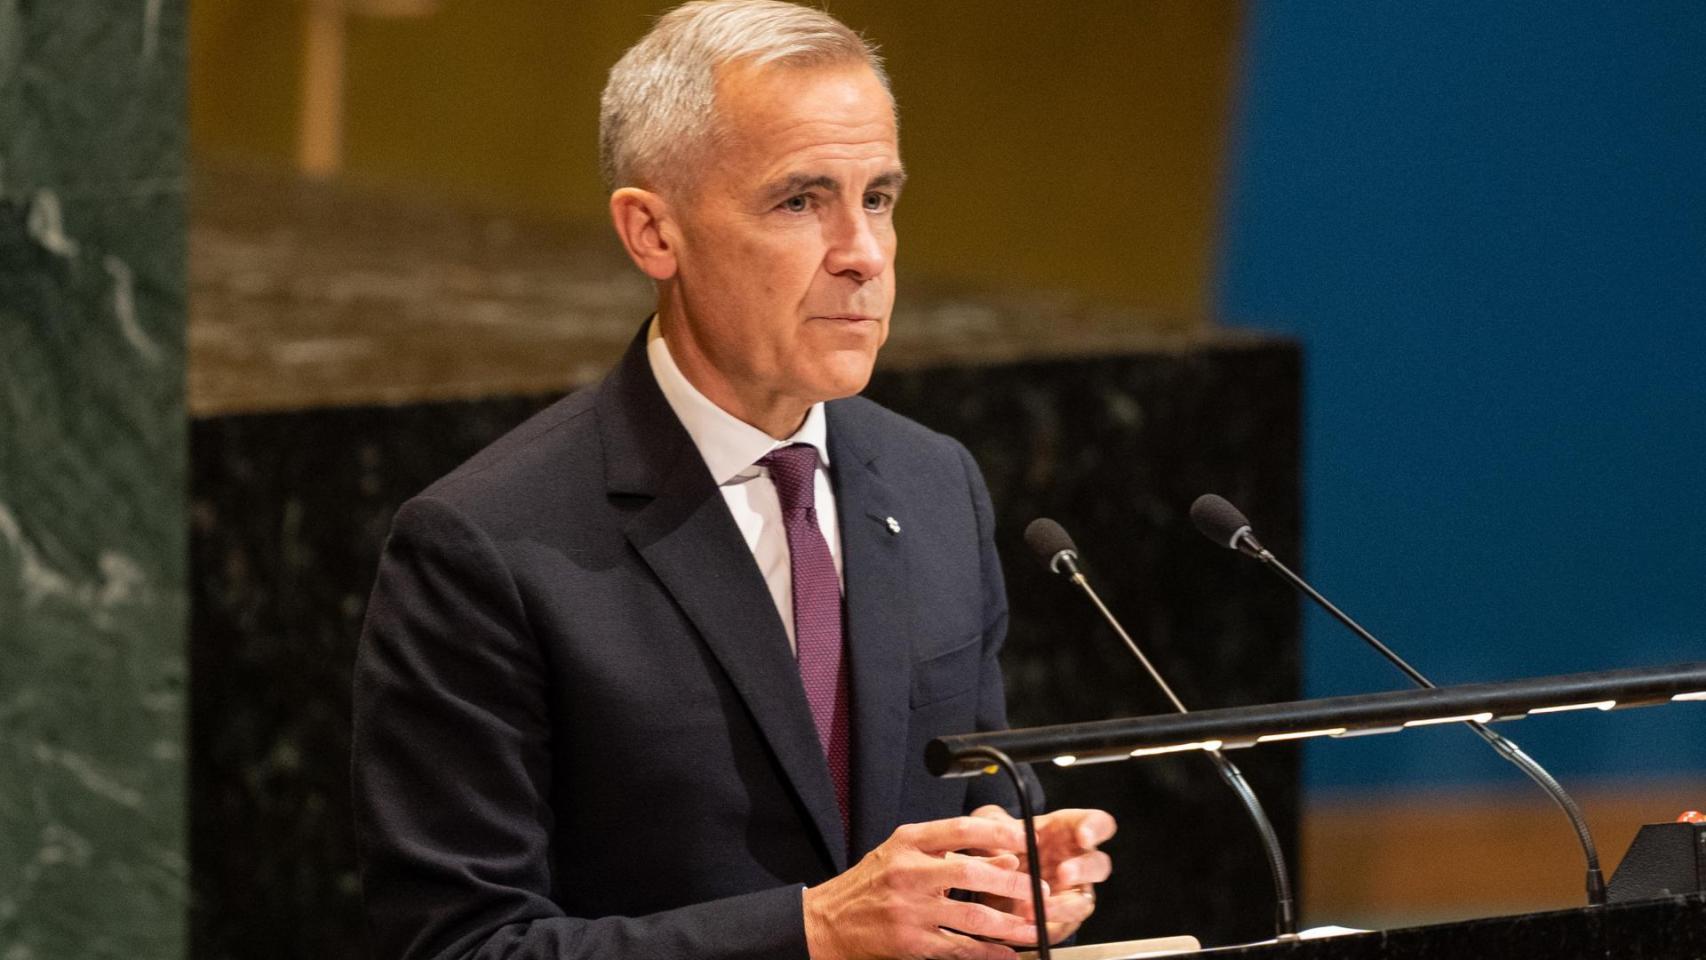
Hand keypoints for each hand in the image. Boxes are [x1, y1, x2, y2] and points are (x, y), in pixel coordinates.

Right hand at [802, 816, 1046, 959]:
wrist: (829, 922)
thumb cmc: (871, 884)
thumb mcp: (906, 855)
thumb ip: (955, 854)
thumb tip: (1006, 859)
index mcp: (908, 842)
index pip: (961, 829)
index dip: (999, 834)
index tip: (1027, 842)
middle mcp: (909, 872)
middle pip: (972, 874)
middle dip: (1014, 885)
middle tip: (1040, 892)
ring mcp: (910, 910)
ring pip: (972, 918)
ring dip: (1010, 925)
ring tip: (1035, 928)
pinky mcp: (911, 942)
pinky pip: (959, 948)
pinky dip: (988, 953)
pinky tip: (1006, 953)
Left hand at [968, 805, 1116, 943]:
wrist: (988, 879)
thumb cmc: (1000, 843)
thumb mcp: (994, 825)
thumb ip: (995, 823)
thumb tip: (1000, 834)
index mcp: (1070, 831)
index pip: (1098, 824)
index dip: (1095, 829)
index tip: (1083, 836)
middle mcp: (1079, 862)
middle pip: (1099, 865)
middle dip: (1083, 870)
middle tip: (1064, 873)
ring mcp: (1074, 894)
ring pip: (1082, 903)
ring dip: (1063, 906)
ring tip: (1036, 908)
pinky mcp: (1061, 921)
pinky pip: (1060, 928)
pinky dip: (1044, 928)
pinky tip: (1025, 924)